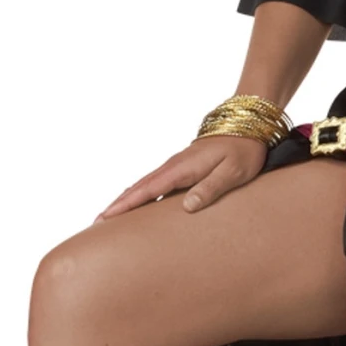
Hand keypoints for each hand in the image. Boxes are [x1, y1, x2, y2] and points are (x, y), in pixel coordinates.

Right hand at [94, 133, 269, 221]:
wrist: (249, 123)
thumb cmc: (244, 150)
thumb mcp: (233, 172)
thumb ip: (210, 188)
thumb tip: (187, 206)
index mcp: (182, 169)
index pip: (147, 190)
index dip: (126, 205)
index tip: (105, 218)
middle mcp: (173, 167)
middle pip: (137, 188)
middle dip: (117, 205)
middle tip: (96, 223)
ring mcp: (175, 166)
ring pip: (143, 185)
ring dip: (125, 200)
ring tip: (110, 217)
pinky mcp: (181, 168)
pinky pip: (154, 184)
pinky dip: (139, 194)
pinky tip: (138, 204)